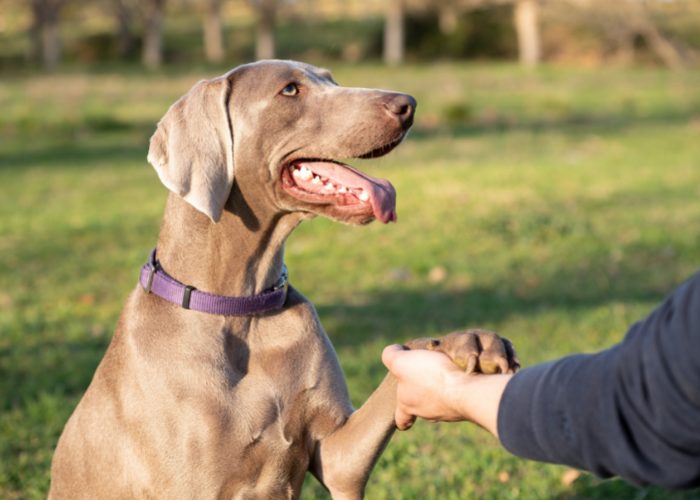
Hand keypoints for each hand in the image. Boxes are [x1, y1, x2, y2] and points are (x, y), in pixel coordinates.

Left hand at [382, 345, 512, 434]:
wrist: (466, 391)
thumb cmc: (430, 378)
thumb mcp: (401, 362)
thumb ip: (390, 356)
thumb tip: (393, 351)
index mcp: (407, 405)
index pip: (401, 419)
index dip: (401, 415)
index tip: (404, 413)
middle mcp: (427, 413)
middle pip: (421, 405)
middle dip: (423, 391)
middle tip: (428, 373)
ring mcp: (450, 411)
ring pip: (442, 400)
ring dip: (443, 387)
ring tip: (446, 366)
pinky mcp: (468, 404)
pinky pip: (461, 394)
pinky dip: (460, 385)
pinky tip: (463, 371)